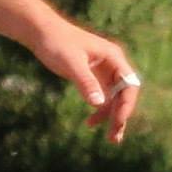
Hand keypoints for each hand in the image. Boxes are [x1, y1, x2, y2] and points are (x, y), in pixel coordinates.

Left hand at [24, 17, 140, 142]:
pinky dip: (100, 112)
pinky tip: (90, 123)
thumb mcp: (71, 63)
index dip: (126, 105)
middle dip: (121, 116)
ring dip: (113, 118)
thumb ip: (86, 82)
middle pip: (125, 96)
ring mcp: (104, 72)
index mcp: (114, 58)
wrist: (41, 32)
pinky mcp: (94, 78)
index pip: (130, 85)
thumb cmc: (56, 42)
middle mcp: (113, 65)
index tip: (118, 121)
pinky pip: (103, 99)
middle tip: (114, 138)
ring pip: (115, 100)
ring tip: (110, 139)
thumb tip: (99, 104)